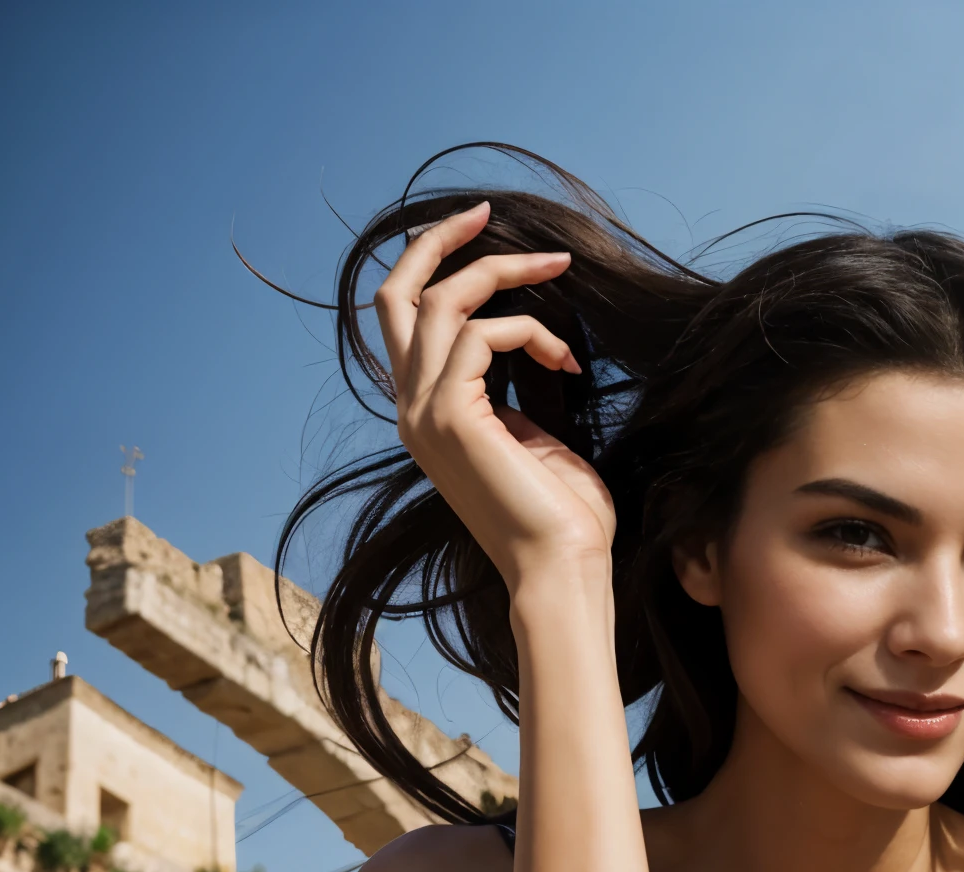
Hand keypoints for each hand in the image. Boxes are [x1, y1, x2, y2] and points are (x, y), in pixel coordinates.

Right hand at [375, 202, 615, 587]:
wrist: (561, 568)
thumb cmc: (562, 515)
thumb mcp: (534, 436)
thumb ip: (512, 390)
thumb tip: (523, 340)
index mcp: (427, 413)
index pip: (406, 319)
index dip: (435, 266)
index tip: (486, 234)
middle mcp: (411, 409)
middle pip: (396, 294)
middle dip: (439, 241)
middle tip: (489, 212)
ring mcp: (424, 413)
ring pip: (441, 302)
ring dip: (505, 275)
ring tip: (559, 268)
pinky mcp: (451, 417)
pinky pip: (479, 335)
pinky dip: (528, 332)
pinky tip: (568, 363)